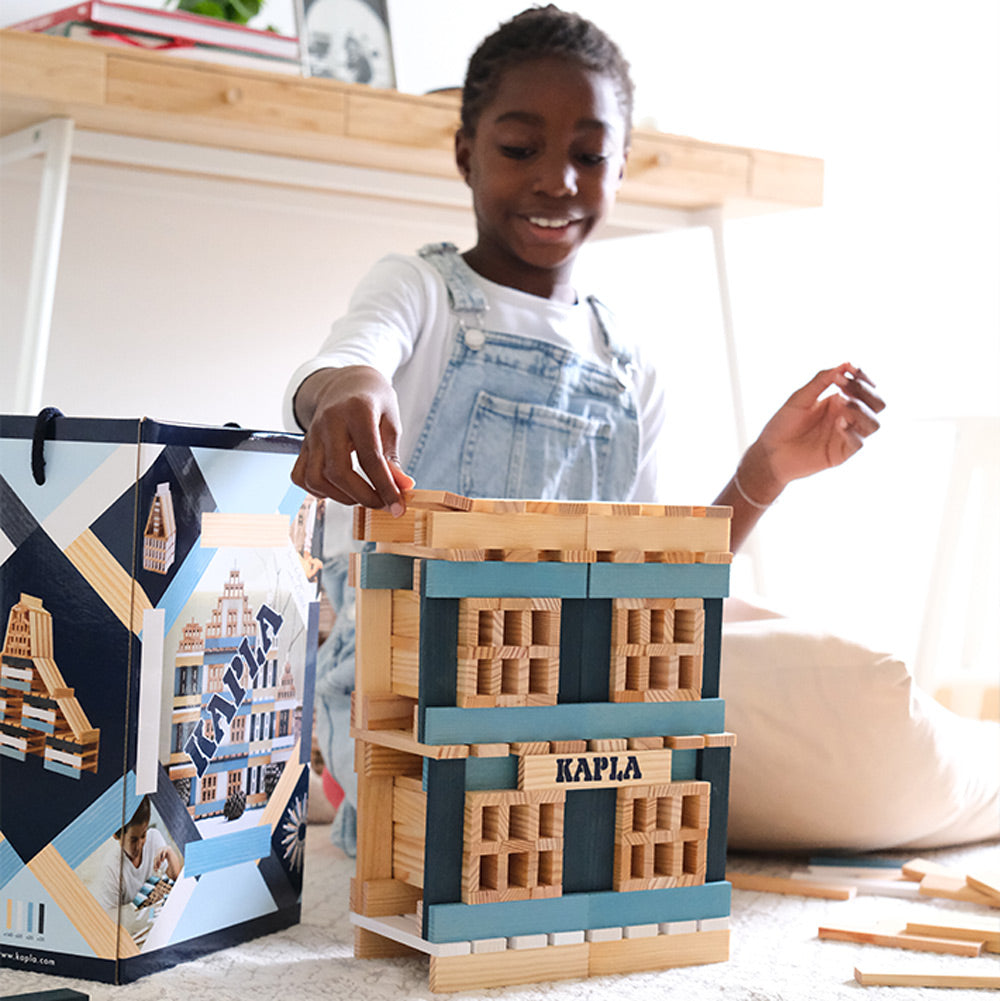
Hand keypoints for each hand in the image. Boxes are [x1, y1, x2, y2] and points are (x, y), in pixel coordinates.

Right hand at [290, 365, 414, 510]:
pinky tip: (338, 490)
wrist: (346, 382)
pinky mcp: (302, 445)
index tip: (398, 506)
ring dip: (341, 497)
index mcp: (357, 410)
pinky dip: (319, 491)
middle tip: (382, 503)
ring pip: (316, 477)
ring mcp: (312, 434)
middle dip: (363, 496)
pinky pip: (301, 476)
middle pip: (338, 471)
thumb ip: (393, 456)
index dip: (385, 487)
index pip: (370, 457)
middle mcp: (329, 421)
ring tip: (362, 496)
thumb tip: (403, 488)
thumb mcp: (391, 422)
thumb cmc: (373, 401)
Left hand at [742, 363, 885, 498]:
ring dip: (861, 411)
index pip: (866, 388)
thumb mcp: (801, 397)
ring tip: (841, 405)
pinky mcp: (841, 453)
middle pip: (878, 404)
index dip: (863, 377)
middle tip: (843, 388)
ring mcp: (846, 436)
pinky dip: (852, 431)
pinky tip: (839, 424)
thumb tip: (845, 364)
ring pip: (874, 423)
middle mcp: (847, 417)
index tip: (850, 370)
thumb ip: (822, 380)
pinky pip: (859, 442)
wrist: (769, 453)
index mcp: (839, 401)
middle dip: (865, 392)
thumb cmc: (782, 424)